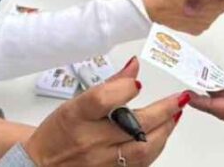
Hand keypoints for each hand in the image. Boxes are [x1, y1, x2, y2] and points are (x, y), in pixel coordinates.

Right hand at [25, 57, 188, 165]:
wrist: (43, 165)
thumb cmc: (60, 132)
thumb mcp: (76, 102)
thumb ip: (110, 84)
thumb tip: (134, 66)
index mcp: (76, 116)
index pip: (101, 100)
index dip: (124, 89)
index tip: (138, 82)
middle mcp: (89, 141)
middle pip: (133, 126)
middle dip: (163, 111)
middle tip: (180, 99)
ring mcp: (102, 162)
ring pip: (143, 149)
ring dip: (165, 130)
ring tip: (175, 115)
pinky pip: (141, 163)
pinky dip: (155, 147)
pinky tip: (161, 134)